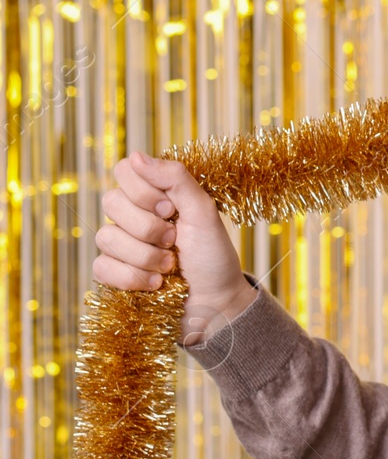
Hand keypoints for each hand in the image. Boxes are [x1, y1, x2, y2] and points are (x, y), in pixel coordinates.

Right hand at [93, 150, 256, 344]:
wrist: (216, 302)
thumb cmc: (213, 256)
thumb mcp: (204, 212)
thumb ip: (176, 179)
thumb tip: (136, 155)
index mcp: (155, 195)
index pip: (125, 170)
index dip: (145, 190)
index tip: (172, 209)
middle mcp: (132, 215)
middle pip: (111, 202)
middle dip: (149, 226)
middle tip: (174, 240)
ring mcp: (119, 244)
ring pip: (105, 237)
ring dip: (146, 256)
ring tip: (170, 266)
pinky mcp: (112, 273)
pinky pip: (101, 267)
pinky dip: (134, 278)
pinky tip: (156, 284)